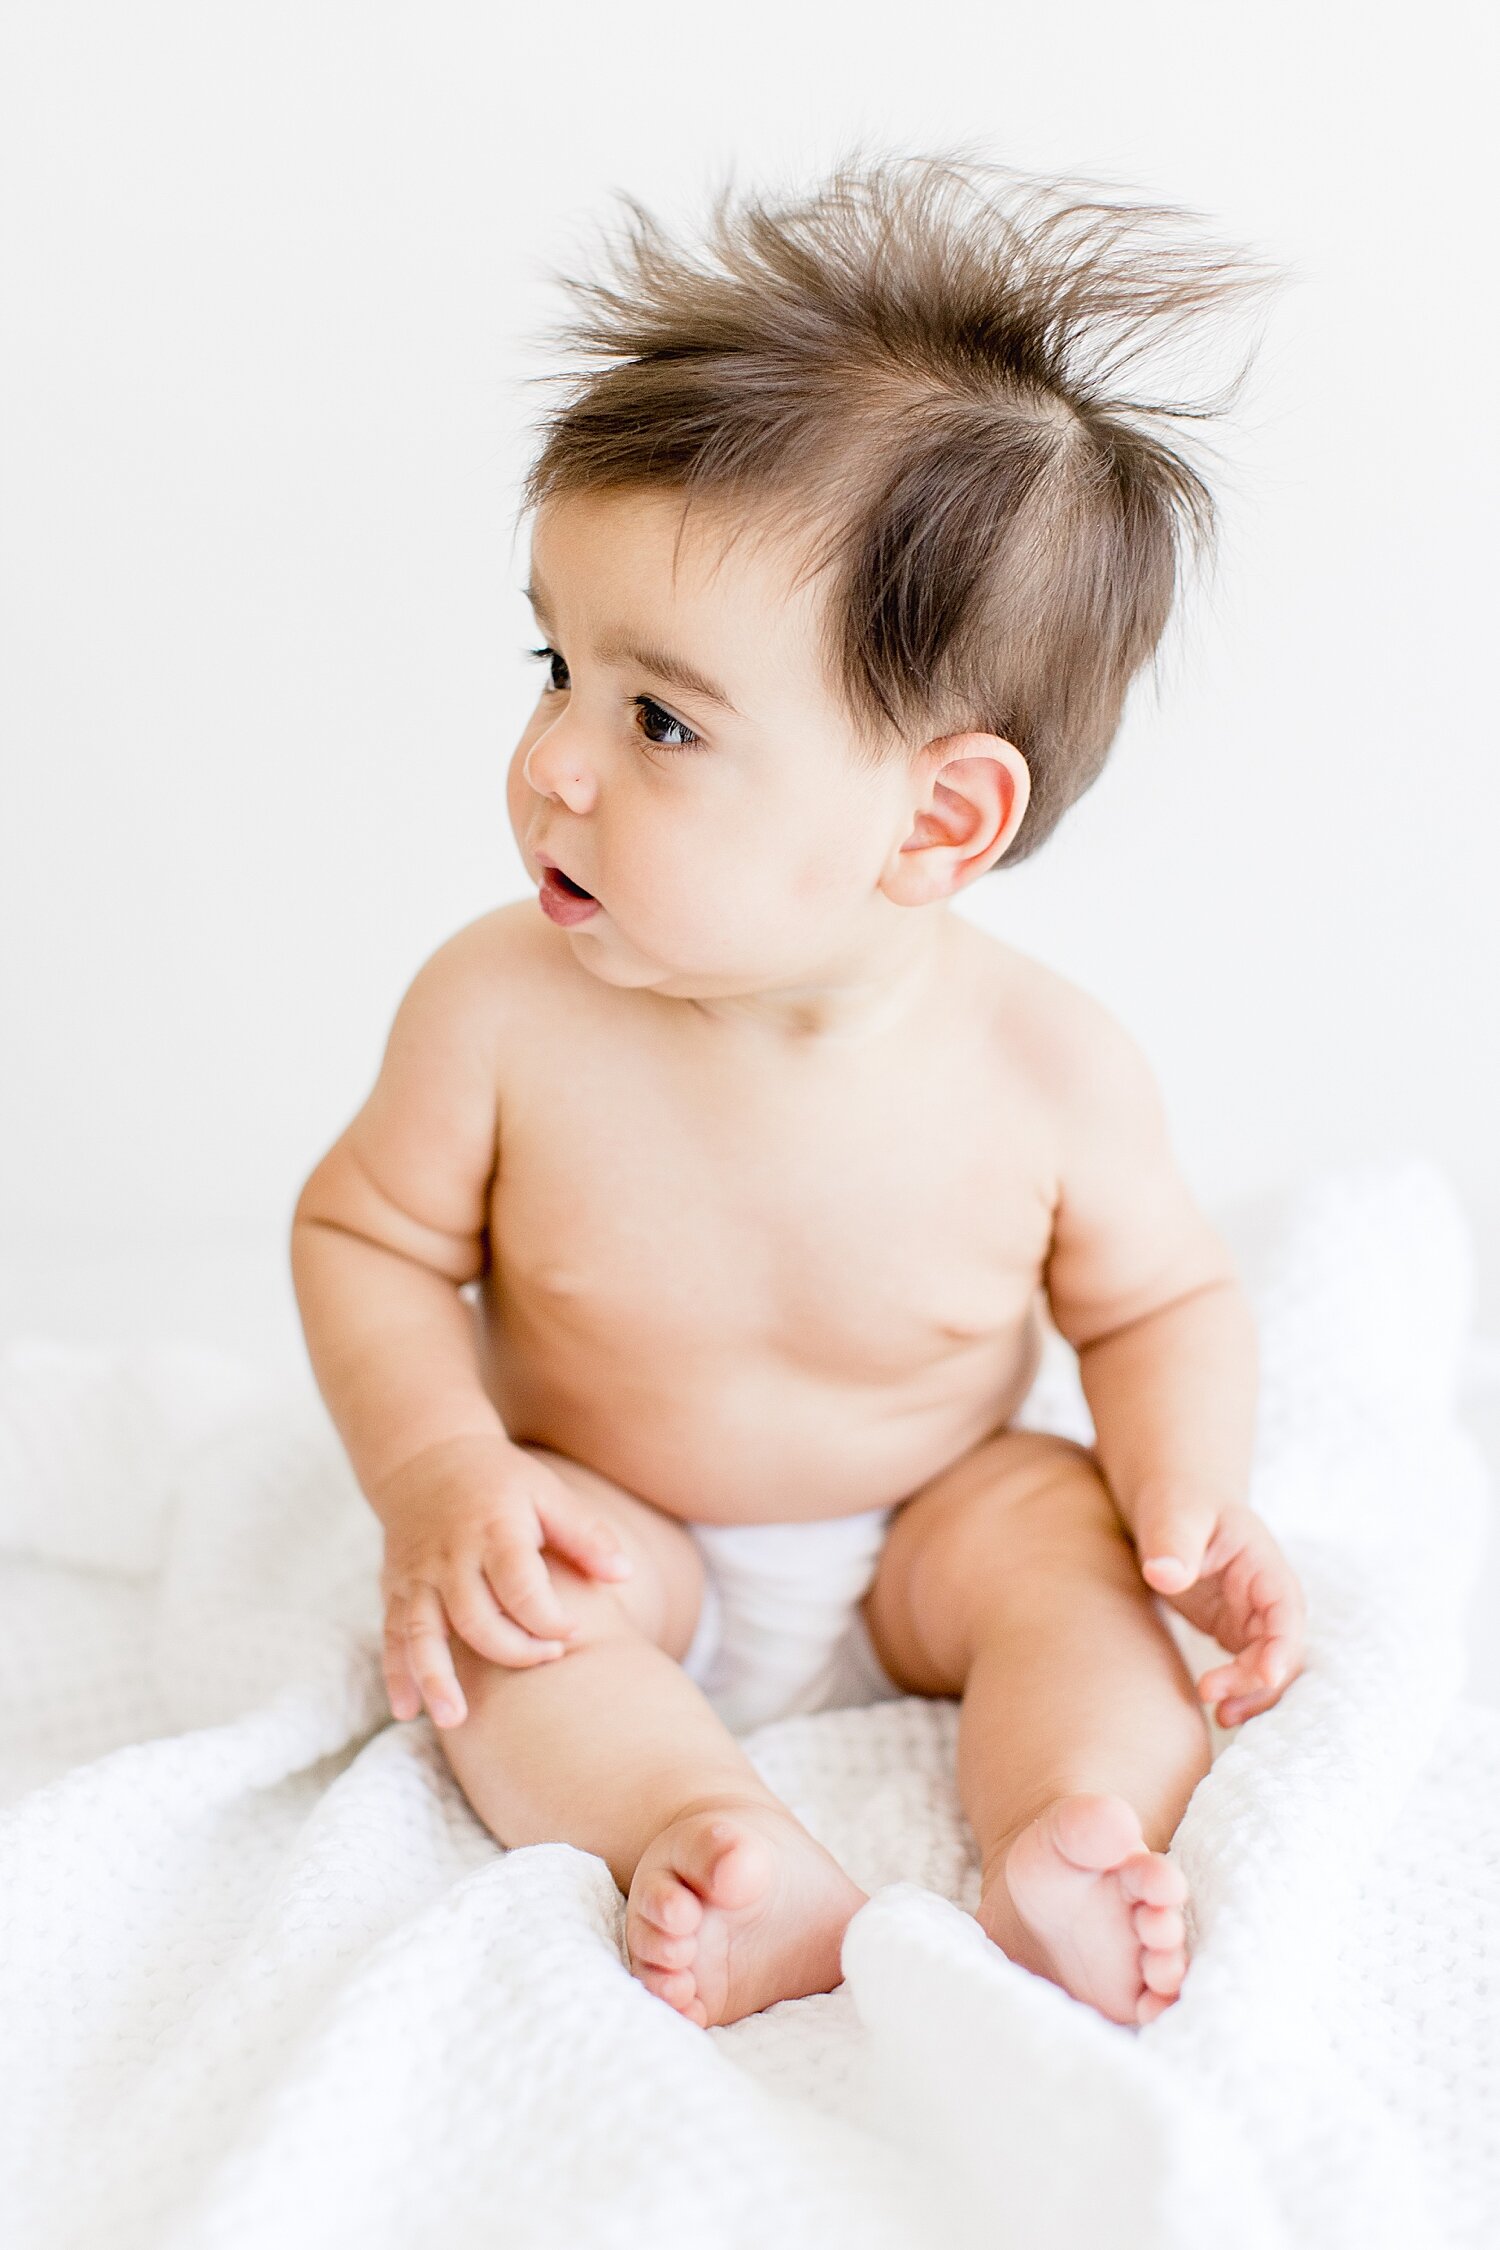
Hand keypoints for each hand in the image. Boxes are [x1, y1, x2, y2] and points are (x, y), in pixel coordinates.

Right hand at [374, 1433, 631, 1729]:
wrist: (427, 1458)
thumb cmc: (502, 1482)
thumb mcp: (548, 1493)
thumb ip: (586, 1534)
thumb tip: (625, 1575)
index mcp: (494, 1530)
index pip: (520, 1586)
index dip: (549, 1618)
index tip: (573, 1634)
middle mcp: (450, 1556)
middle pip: (475, 1618)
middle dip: (512, 1651)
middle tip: (548, 1661)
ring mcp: (418, 1576)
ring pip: (422, 1634)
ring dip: (436, 1678)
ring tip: (455, 1721)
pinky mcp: (396, 1589)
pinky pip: (391, 1637)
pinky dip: (397, 1675)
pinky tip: (409, 1712)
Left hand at [1131, 1493, 1306, 1727]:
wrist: (1172, 1504)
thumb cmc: (1178, 1501)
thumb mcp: (1174, 1513)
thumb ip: (1172, 1541)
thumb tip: (1163, 1574)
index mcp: (1264, 1566)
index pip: (1286, 1612)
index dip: (1283, 1646)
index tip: (1267, 1675)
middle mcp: (1267, 1598)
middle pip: (1281, 1650)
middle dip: (1257, 1680)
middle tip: (1212, 1693)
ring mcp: (1252, 1618)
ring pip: (1268, 1668)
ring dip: (1252, 1695)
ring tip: (1222, 1717)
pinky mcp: (1232, 1632)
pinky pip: (1247, 1670)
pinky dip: (1238, 1692)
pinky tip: (1218, 1713)